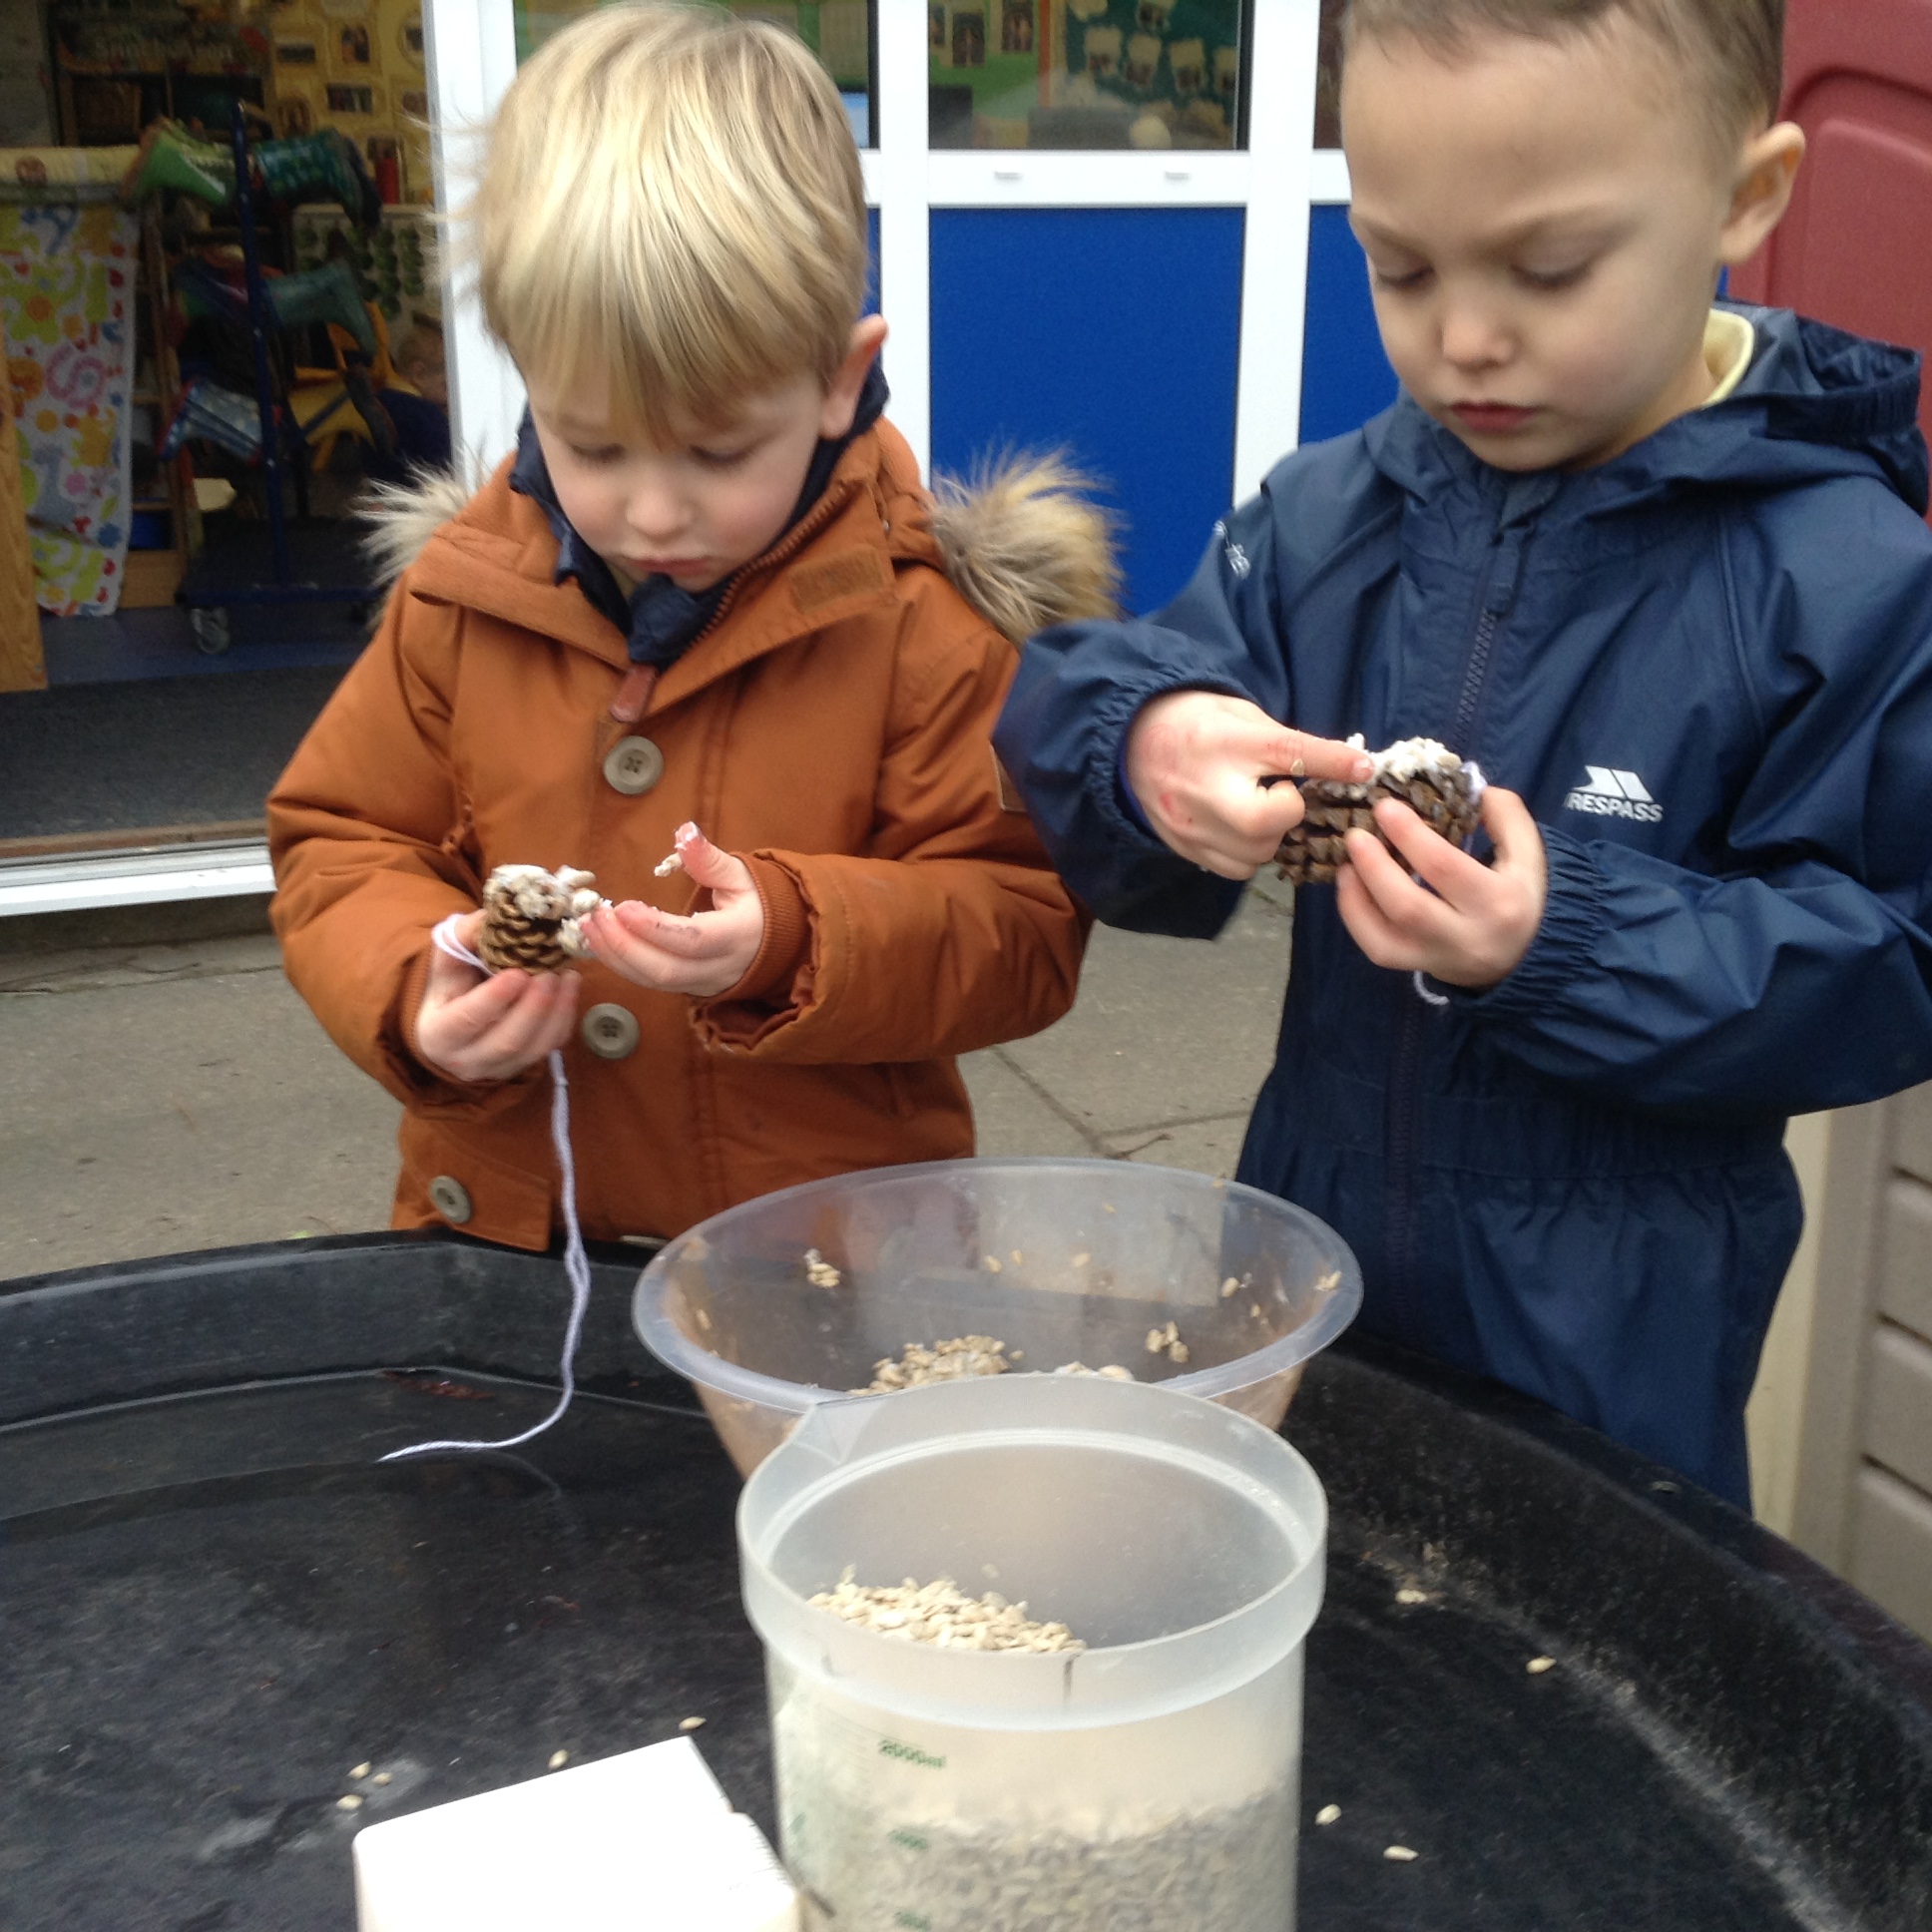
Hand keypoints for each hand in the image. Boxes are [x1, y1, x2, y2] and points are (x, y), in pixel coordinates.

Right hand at [413, 910, 580, 1081]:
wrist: (458, 1019)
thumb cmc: (452, 985)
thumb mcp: (448, 960)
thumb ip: (464, 937)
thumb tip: (494, 916)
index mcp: (438, 1034)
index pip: (466, 1021)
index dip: (493, 999)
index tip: (518, 973)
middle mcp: (467, 1060)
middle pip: (506, 1042)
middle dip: (534, 1007)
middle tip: (550, 973)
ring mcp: (499, 1068)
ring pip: (534, 1049)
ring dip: (556, 1011)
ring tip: (567, 976)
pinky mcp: (526, 1065)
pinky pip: (551, 1047)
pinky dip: (565, 1017)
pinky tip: (571, 987)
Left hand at [582, 823, 765, 996]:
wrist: (781, 946)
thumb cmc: (760, 904)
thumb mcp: (742, 875)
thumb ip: (710, 859)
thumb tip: (684, 832)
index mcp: (738, 935)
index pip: (694, 939)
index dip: (655, 928)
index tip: (623, 906)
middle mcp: (720, 967)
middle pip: (666, 970)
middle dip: (624, 947)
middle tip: (594, 917)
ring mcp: (704, 985)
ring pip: (654, 983)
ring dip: (615, 957)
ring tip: (587, 928)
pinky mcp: (690, 991)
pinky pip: (652, 984)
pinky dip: (622, 965)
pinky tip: (601, 942)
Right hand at [1125, 691, 1374, 878]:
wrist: (1129, 743)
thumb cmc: (1196, 722)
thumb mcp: (1242, 716)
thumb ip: (1288, 742)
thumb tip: (1349, 766)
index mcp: (1225, 741)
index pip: (1289, 753)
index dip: (1332, 762)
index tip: (1364, 770)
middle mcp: (1207, 788)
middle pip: (1269, 822)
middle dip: (1286, 810)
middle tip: (1278, 790)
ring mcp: (1193, 825)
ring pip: (1257, 852)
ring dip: (1272, 834)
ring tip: (1256, 807)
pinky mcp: (1186, 849)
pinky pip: (1237, 868)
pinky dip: (1249, 852)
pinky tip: (1240, 828)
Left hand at [1335, 787, 1546, 987]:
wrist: (1523, 954)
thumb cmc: (1519, 892)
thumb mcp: (1528, 852)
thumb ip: (1505, 814)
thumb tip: (1463, 786)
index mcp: (1500, 901)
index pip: (1445, 867)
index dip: (1409, 835)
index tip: (1385, 807)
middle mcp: (1468, 936)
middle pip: (1409, 906)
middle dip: (1374, 866)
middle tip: (1355, 834)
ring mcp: (1437, 958)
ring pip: (1384, 936)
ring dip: (1356, 894)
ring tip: (1347, 859)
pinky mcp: (1416, 967)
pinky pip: (1376, 948)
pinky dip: (1355, 917)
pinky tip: (1349, 886)